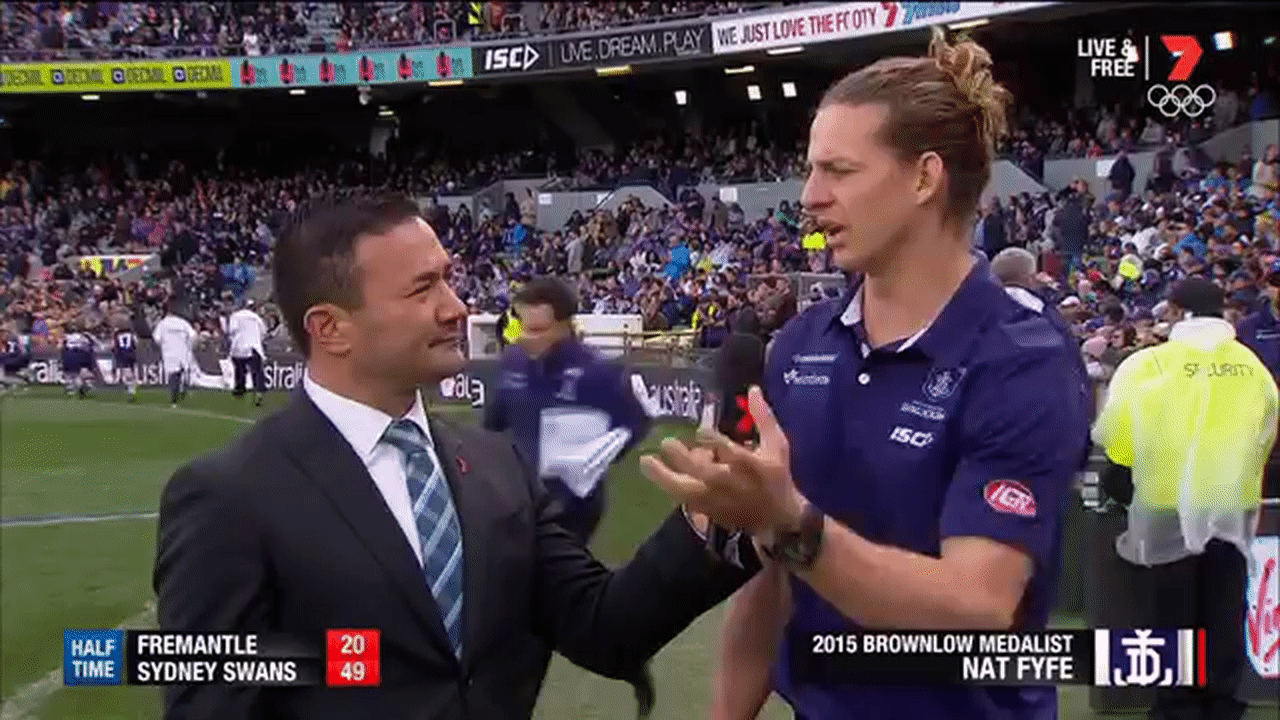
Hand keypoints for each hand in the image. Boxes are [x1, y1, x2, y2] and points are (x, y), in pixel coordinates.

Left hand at [639, 386, 803, 533]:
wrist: (777, 519)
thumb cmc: (776, 477)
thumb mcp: (777, 444)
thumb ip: (763, 417)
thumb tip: (752, 389)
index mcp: (750, 466)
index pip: (731, 453)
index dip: (714, 442)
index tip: (700, 432)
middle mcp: (730, 483)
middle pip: (702, 471)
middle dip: (683, 458)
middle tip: (666, 443)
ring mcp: (717, 500)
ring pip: (686, 490)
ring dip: (664, 476)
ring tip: (646, 462)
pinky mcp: (708, 511)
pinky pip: (684, 499)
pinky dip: (670, 485)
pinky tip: (655, 473)